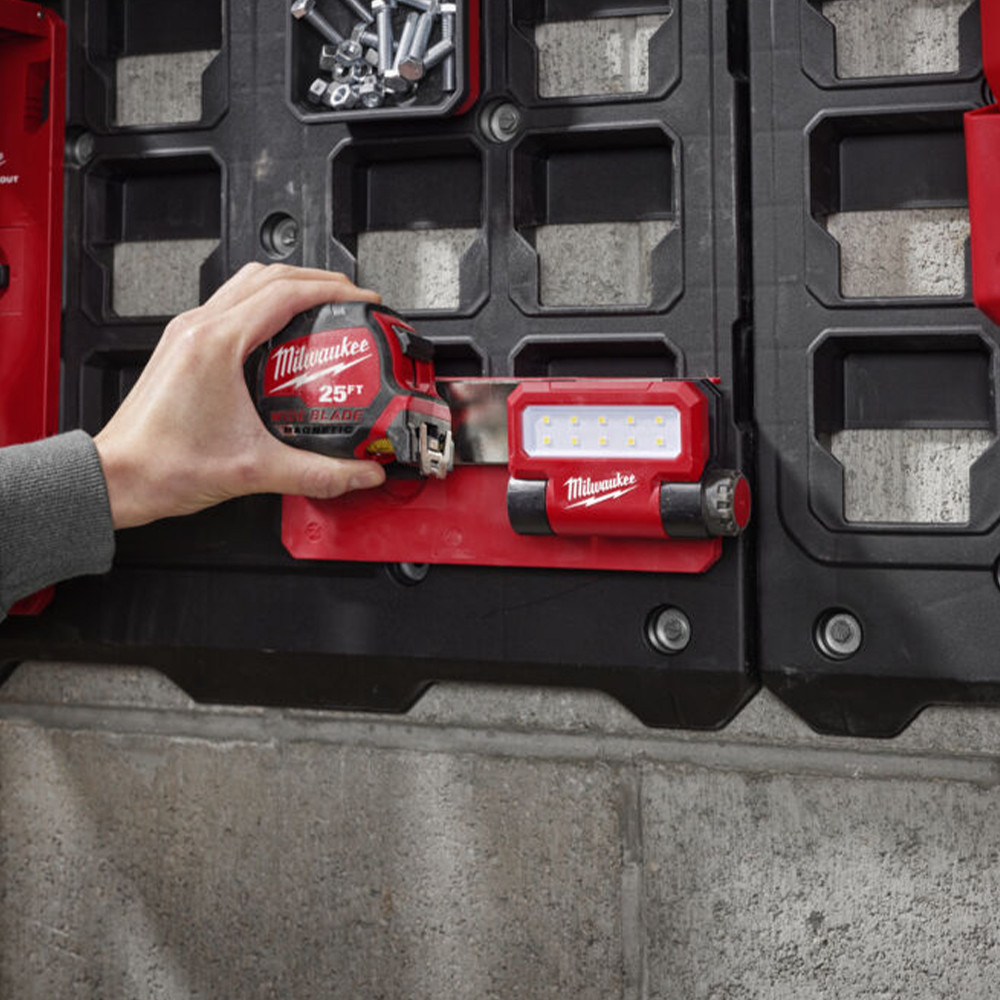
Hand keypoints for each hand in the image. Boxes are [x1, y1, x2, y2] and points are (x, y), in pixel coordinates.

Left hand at [95, 264, 387, 529]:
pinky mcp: (183, 345)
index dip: (332, 291)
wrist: (120, 477)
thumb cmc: (163, 465)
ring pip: (246, 283)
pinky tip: (281, 333)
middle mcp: (199, 328)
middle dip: (317, 281)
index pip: (286, 292)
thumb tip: (359, 473)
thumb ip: (319, 474)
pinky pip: (230, 304)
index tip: (361, 300)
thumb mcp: (256, 470)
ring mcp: (188, 333)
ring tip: (321, 306)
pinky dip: (264, 304)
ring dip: (288, 286)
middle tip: (350, 299)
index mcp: (216, 344)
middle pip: (269, 276)